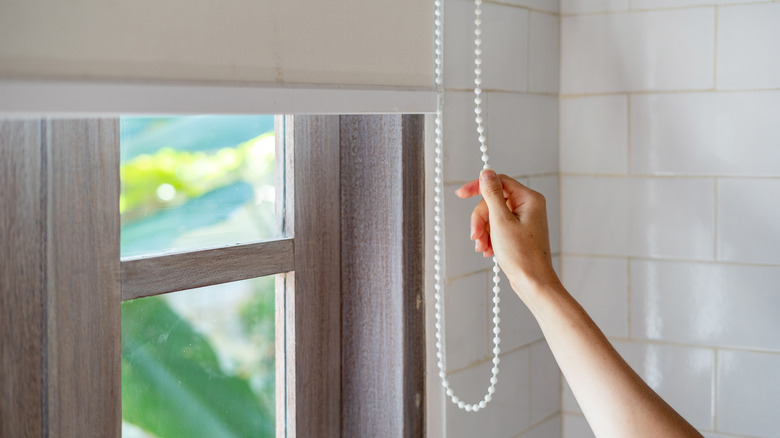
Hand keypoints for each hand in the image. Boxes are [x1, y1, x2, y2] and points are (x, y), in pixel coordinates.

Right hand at [455, 169, 559, 295]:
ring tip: (483, 247)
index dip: (478, 187)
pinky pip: (497, 227)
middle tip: (475, 235)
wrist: (532, 282)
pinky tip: (488, 251)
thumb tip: (486, 173)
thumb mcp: (501, 221)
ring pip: (493, 216)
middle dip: (481, 219)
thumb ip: (492, 194)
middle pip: (493, 201)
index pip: (498, 182)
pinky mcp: (518, 232)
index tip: (461, 194)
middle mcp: (528, 206)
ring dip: (484, 231)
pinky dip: (489, 238)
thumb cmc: (522, 255)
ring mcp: (523, 220)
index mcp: (529, 199)